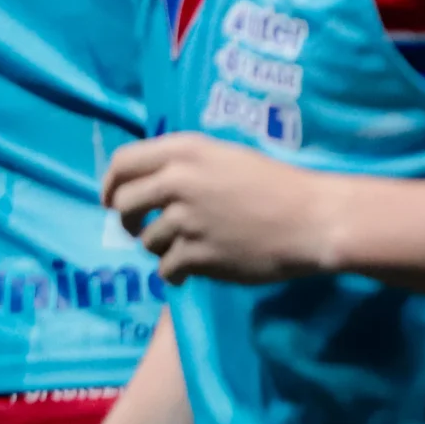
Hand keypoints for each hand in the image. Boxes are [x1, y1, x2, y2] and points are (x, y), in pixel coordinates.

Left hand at [102, 134, 332, 284]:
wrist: (314, 219)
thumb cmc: (278, 185)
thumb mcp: (229, 159)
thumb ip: (186, 166)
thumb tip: (148, 184)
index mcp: (187, 151)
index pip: (122, 162)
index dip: (110, 183)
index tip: (113, 198)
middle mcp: (178, 181)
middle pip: (123, 204)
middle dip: (127, 221)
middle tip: (141, 229)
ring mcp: (185, 220)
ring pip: (145, 241)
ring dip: (162, 247)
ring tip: (191, 246)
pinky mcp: (195, 255)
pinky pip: (166, 269)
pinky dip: (179, 271)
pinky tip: (199, 266)